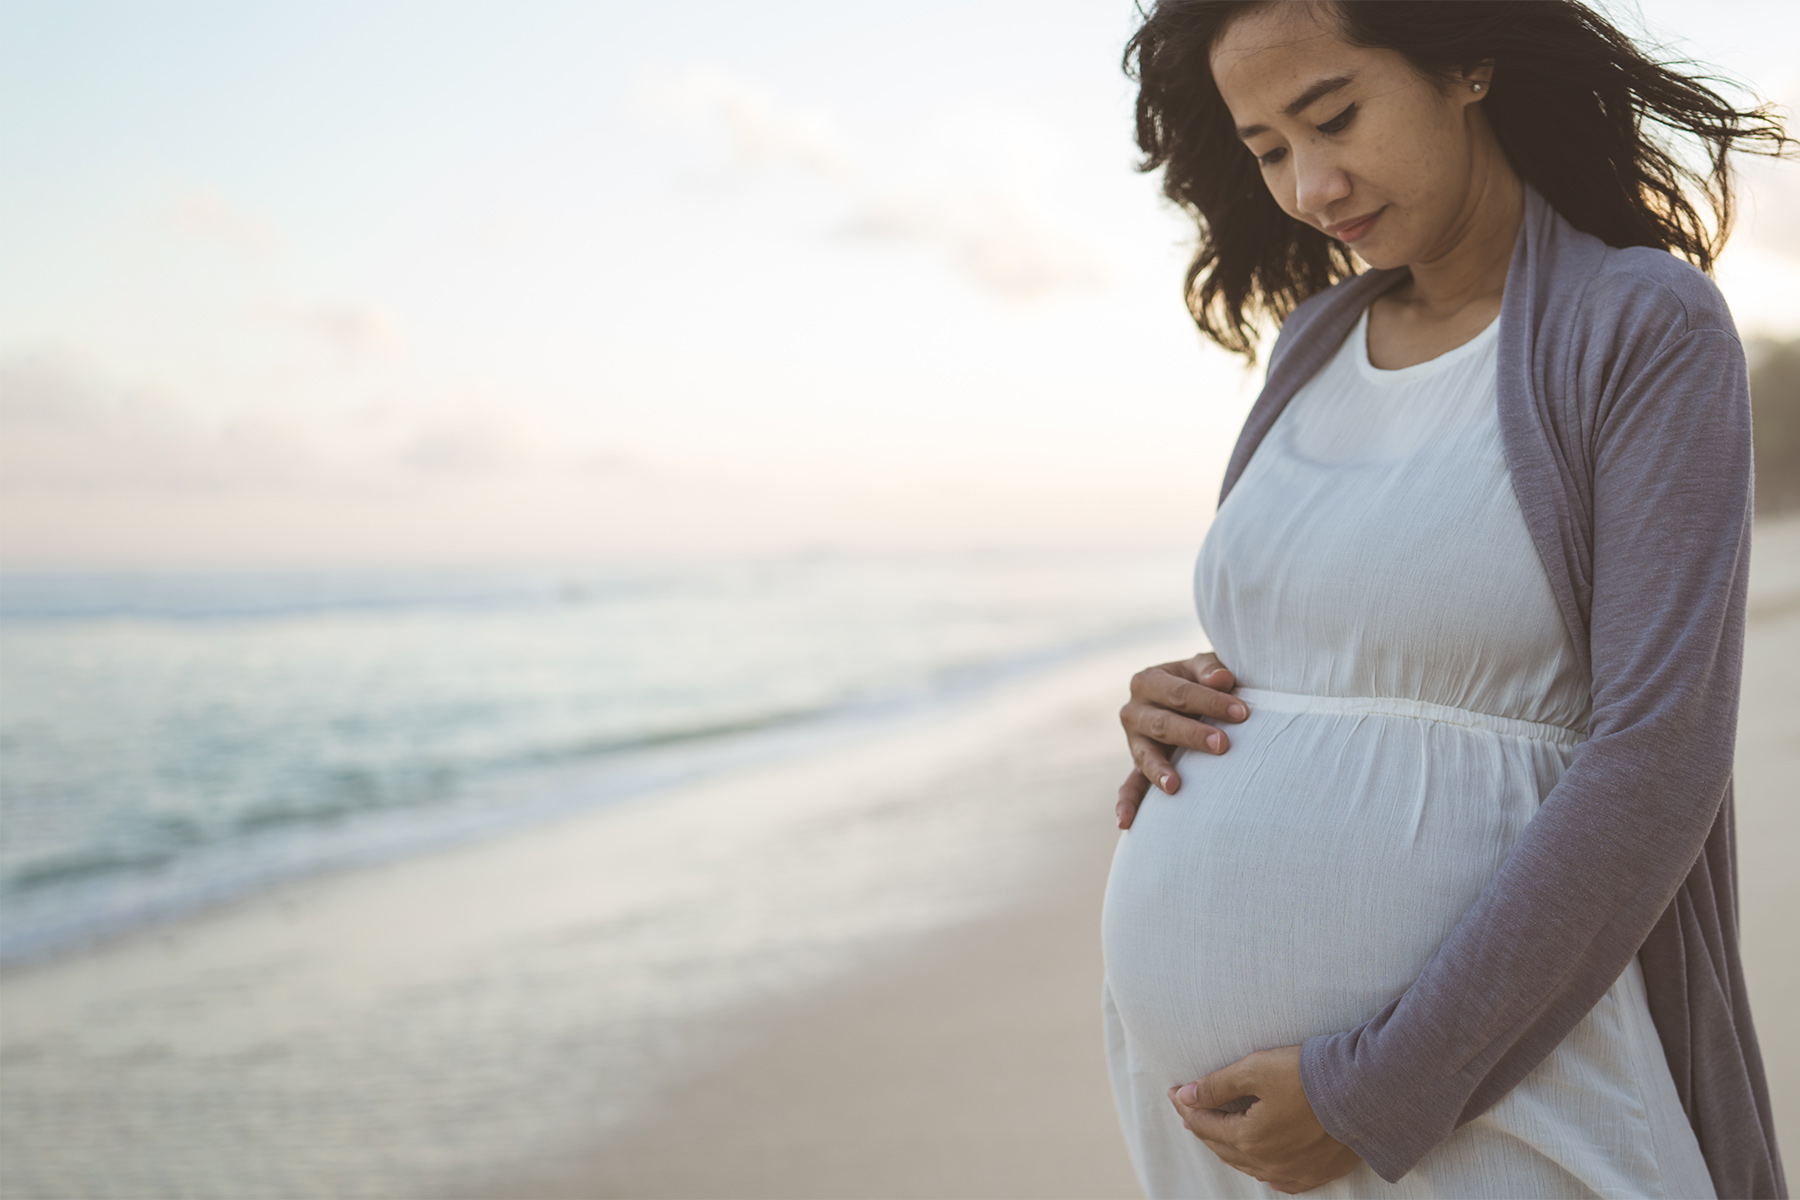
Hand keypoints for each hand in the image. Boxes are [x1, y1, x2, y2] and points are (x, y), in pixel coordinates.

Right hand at [1116, 652, 1246, 827]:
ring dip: (1159, 771)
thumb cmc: (1203, 682)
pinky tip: (1126, 822)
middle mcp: (1134, 710)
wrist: (1189, 698)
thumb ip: (1211, 671)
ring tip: (1175, 785)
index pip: (1180, 692)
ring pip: (1145, 756)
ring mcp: (1134, 741)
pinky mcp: (1137, 766)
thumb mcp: (1205, 668)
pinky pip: (1130, 786)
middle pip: (1162, 724)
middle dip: (1192, 735)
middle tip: (1222, 744)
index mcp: (1148, 680)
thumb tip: (1221, 679)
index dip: (1211, 702)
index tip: (1242, 712)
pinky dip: (1127, 803)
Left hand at [1167, 1046, 1361, 1193]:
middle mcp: (1267, 1162)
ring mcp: (1293, 1172)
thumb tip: (1185, 1096)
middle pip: (1223, 1147)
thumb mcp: (1254, 1070)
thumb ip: (1217, 1085)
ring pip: (1248, 1165)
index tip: (1174, 1091)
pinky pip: (1280, 1180)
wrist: (1363, 1092)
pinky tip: (1260, 1164)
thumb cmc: (1306, 1076)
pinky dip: (1262, 1168)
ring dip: (1228, 1147)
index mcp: (1248, 1138)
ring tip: (1216, 1132)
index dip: (1187, 1105)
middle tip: (1189, 1110)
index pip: (1205, 1123)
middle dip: (1203, 1126)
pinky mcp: (1316, 1173)